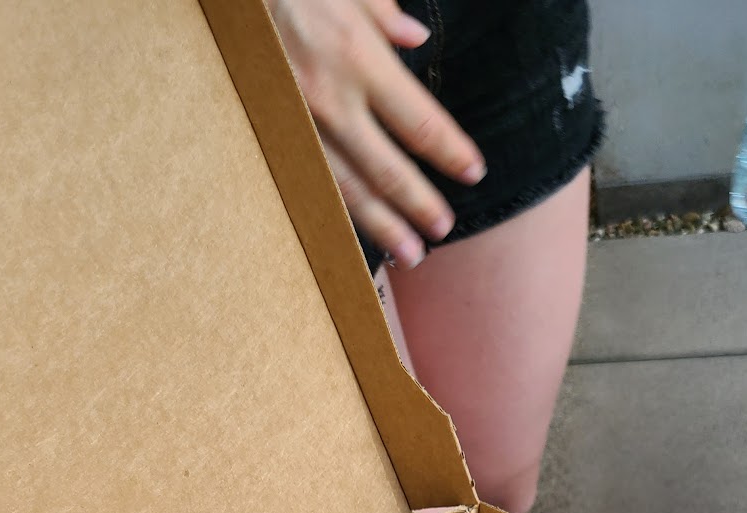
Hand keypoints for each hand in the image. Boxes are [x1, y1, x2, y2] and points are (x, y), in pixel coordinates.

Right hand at [267, 0, 485, 267]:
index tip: (473, 172)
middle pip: (388, 168)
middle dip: (420, 203)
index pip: (420, 120)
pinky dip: (338, 213)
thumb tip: (416, 39)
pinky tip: (357, 236)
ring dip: (382, 226)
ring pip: (348, 189)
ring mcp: (299, 124)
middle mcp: (332, 98)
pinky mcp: (273, 135)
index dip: (451, 151)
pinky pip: (312, 183)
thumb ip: (383, 14)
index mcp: (358, 57)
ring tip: (409, 254)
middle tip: (443, 229)